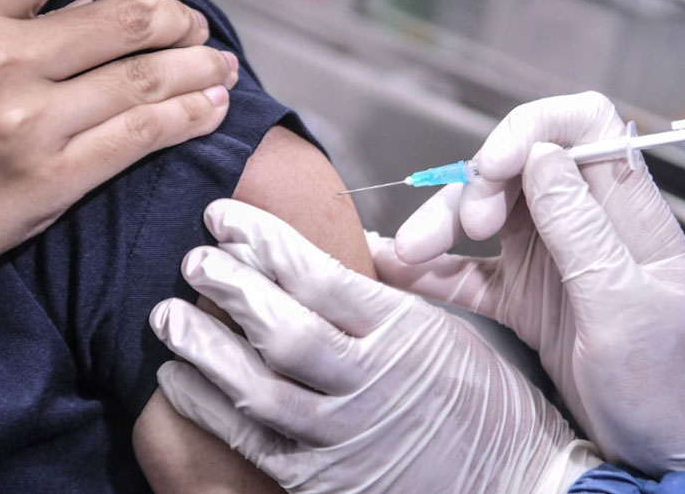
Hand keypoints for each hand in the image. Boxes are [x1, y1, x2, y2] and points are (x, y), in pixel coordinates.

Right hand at [0, 0, 238, 314]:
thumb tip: (81, 3)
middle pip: (126, 21)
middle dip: (179, 22)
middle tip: (199, 33)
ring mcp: (28, 122)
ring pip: (146, 78)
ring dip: (200, 68)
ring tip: (223, 69)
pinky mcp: (53, 178)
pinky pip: (143, 134)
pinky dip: (190, 116)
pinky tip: (213, 110)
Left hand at [150, 199, 601, 492]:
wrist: (518, 487)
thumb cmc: (489, 404)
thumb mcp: (453, 330)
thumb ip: (390, 295)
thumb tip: (332, 255)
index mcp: (406, 333)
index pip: (318, 276)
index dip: (261, 242)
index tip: (224, 218)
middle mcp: (372, 382)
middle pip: (281, 326)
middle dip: (227, 286)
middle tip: (193, 259)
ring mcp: (346, 437)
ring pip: (257, 386)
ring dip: (203, 345)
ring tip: (166, 313)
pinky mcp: (326, 481)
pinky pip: (255, 443)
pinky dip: (208, 409)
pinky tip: (176, 379)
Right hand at [367, 92, 684, 477]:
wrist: (682, 445)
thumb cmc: (677, 379)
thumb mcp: (627, 304)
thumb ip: (582, 229)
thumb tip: (542, 155)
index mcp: (623, 207)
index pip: (580, 125)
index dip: (530, 129)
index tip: (493, 165)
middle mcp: (583, 222)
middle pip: (515, 171)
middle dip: (473, 188)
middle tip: (459, 229)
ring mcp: (552, 260)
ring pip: (483, 219)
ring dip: (441, 228)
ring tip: (403, 254)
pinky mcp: (528, 300)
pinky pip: (471, 274)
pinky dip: (435, 272)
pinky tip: (400, 274)